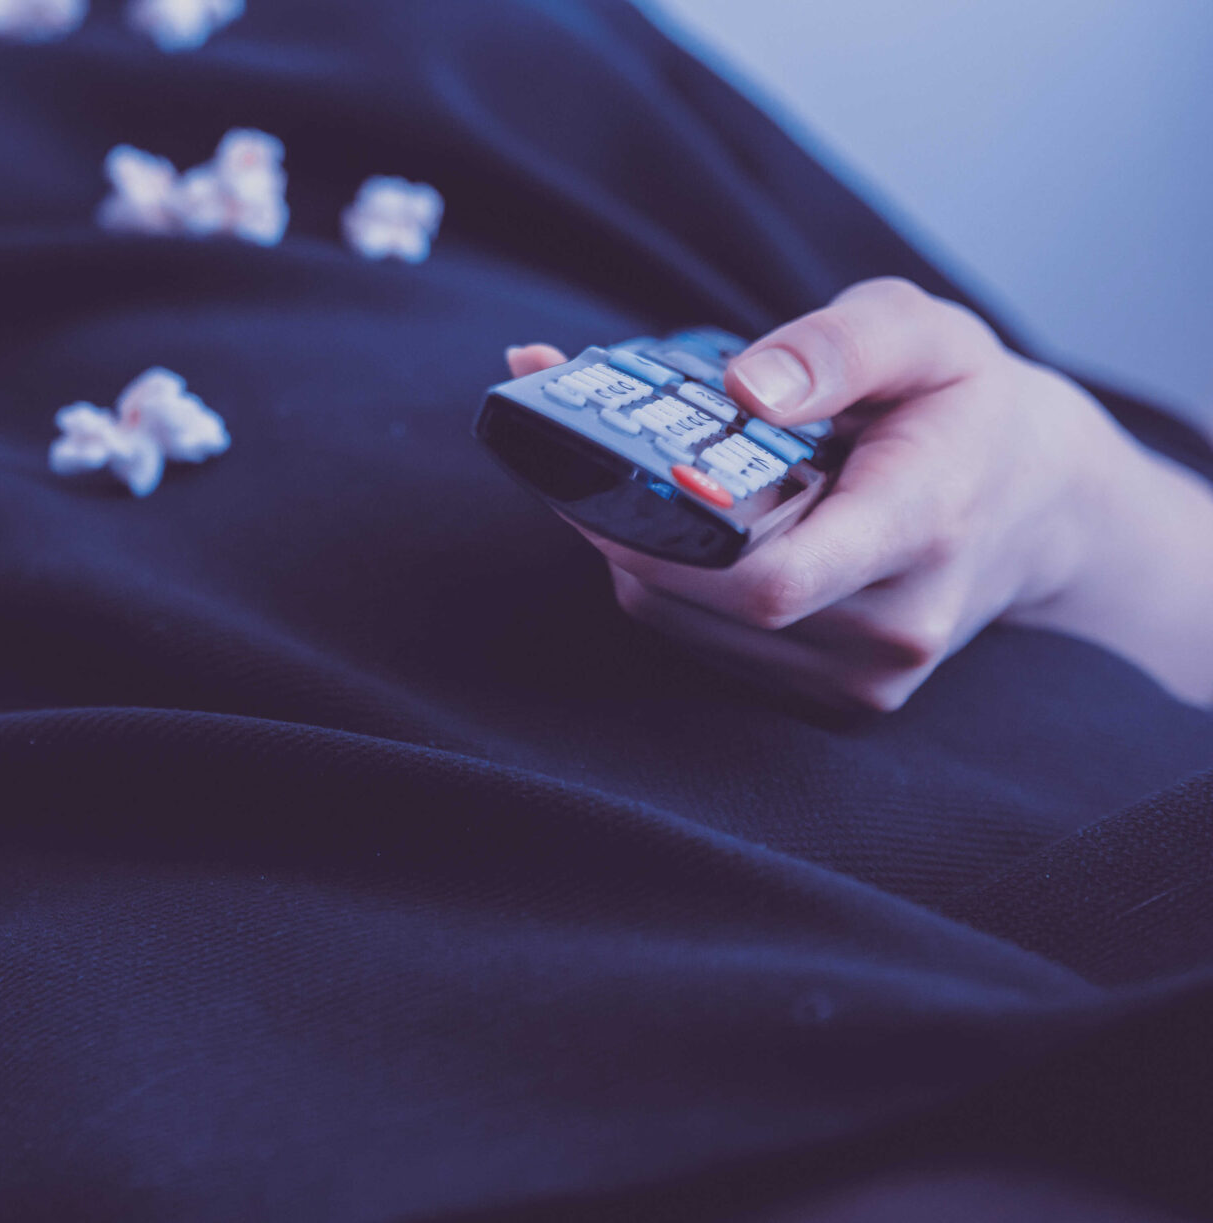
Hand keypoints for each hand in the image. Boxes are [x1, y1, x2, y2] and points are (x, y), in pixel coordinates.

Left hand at [508, 277, 1212, 711]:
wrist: (1039, 502)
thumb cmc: (964, 405)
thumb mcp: (923, 332)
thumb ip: (837, 345)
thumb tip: (745, 387)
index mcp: (922, 527)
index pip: (772, 579)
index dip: (662, 539)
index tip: (599, 470)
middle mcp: (896, 625)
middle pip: (703, 601)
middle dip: (622, 524)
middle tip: (580, 447)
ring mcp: (864, 677)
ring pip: (683, 625)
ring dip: (635, 553)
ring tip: (637, 478)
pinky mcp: (833, 699)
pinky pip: (702, 644)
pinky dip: (667, 584)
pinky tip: (682, 528)